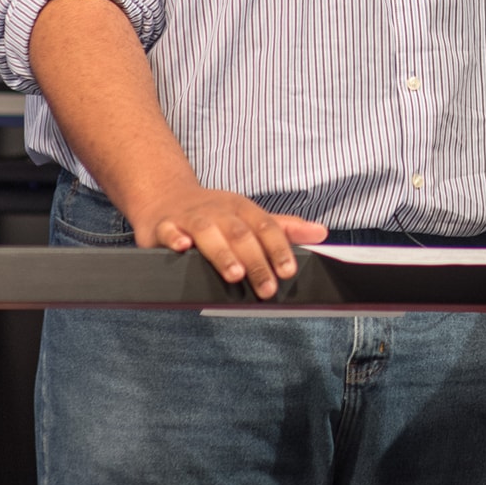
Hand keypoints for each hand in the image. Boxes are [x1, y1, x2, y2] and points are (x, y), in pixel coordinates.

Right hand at [133, 190, 328, 301]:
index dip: (279, 248)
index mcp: (242, 210)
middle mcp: (219, 212)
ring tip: (235, 274)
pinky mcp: (164, 225)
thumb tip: (321, 233)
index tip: (289, 271)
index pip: (266, 227)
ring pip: (208, 232)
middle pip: (240, 234)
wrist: (166, 196)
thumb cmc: (215, 213)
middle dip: (256, 261)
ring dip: (222, 253)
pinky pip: (168, 230)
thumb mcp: (250, 216)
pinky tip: (182, 247)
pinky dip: (175, 237)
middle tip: (267, 288)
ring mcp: (190, 217)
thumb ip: (284, 228)